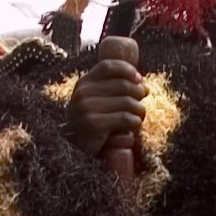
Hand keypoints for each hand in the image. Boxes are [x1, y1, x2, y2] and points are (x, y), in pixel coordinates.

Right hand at [65, 40, 143, 159]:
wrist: (73, 149)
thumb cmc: (92, 124)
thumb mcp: (97, 102)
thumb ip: (114, 90)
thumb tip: (142, 83)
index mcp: (84, 83)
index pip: (108, 66)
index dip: (127, 70)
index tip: (139, 79)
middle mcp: (84, 92)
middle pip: (123, 85)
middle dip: (139, 94)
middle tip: (141, 104)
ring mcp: (87, 108)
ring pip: (128, 102)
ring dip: (139, 110)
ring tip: (138, 117)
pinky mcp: (94, 124)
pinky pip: (126, 118)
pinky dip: (135, 122)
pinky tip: (133, 125)